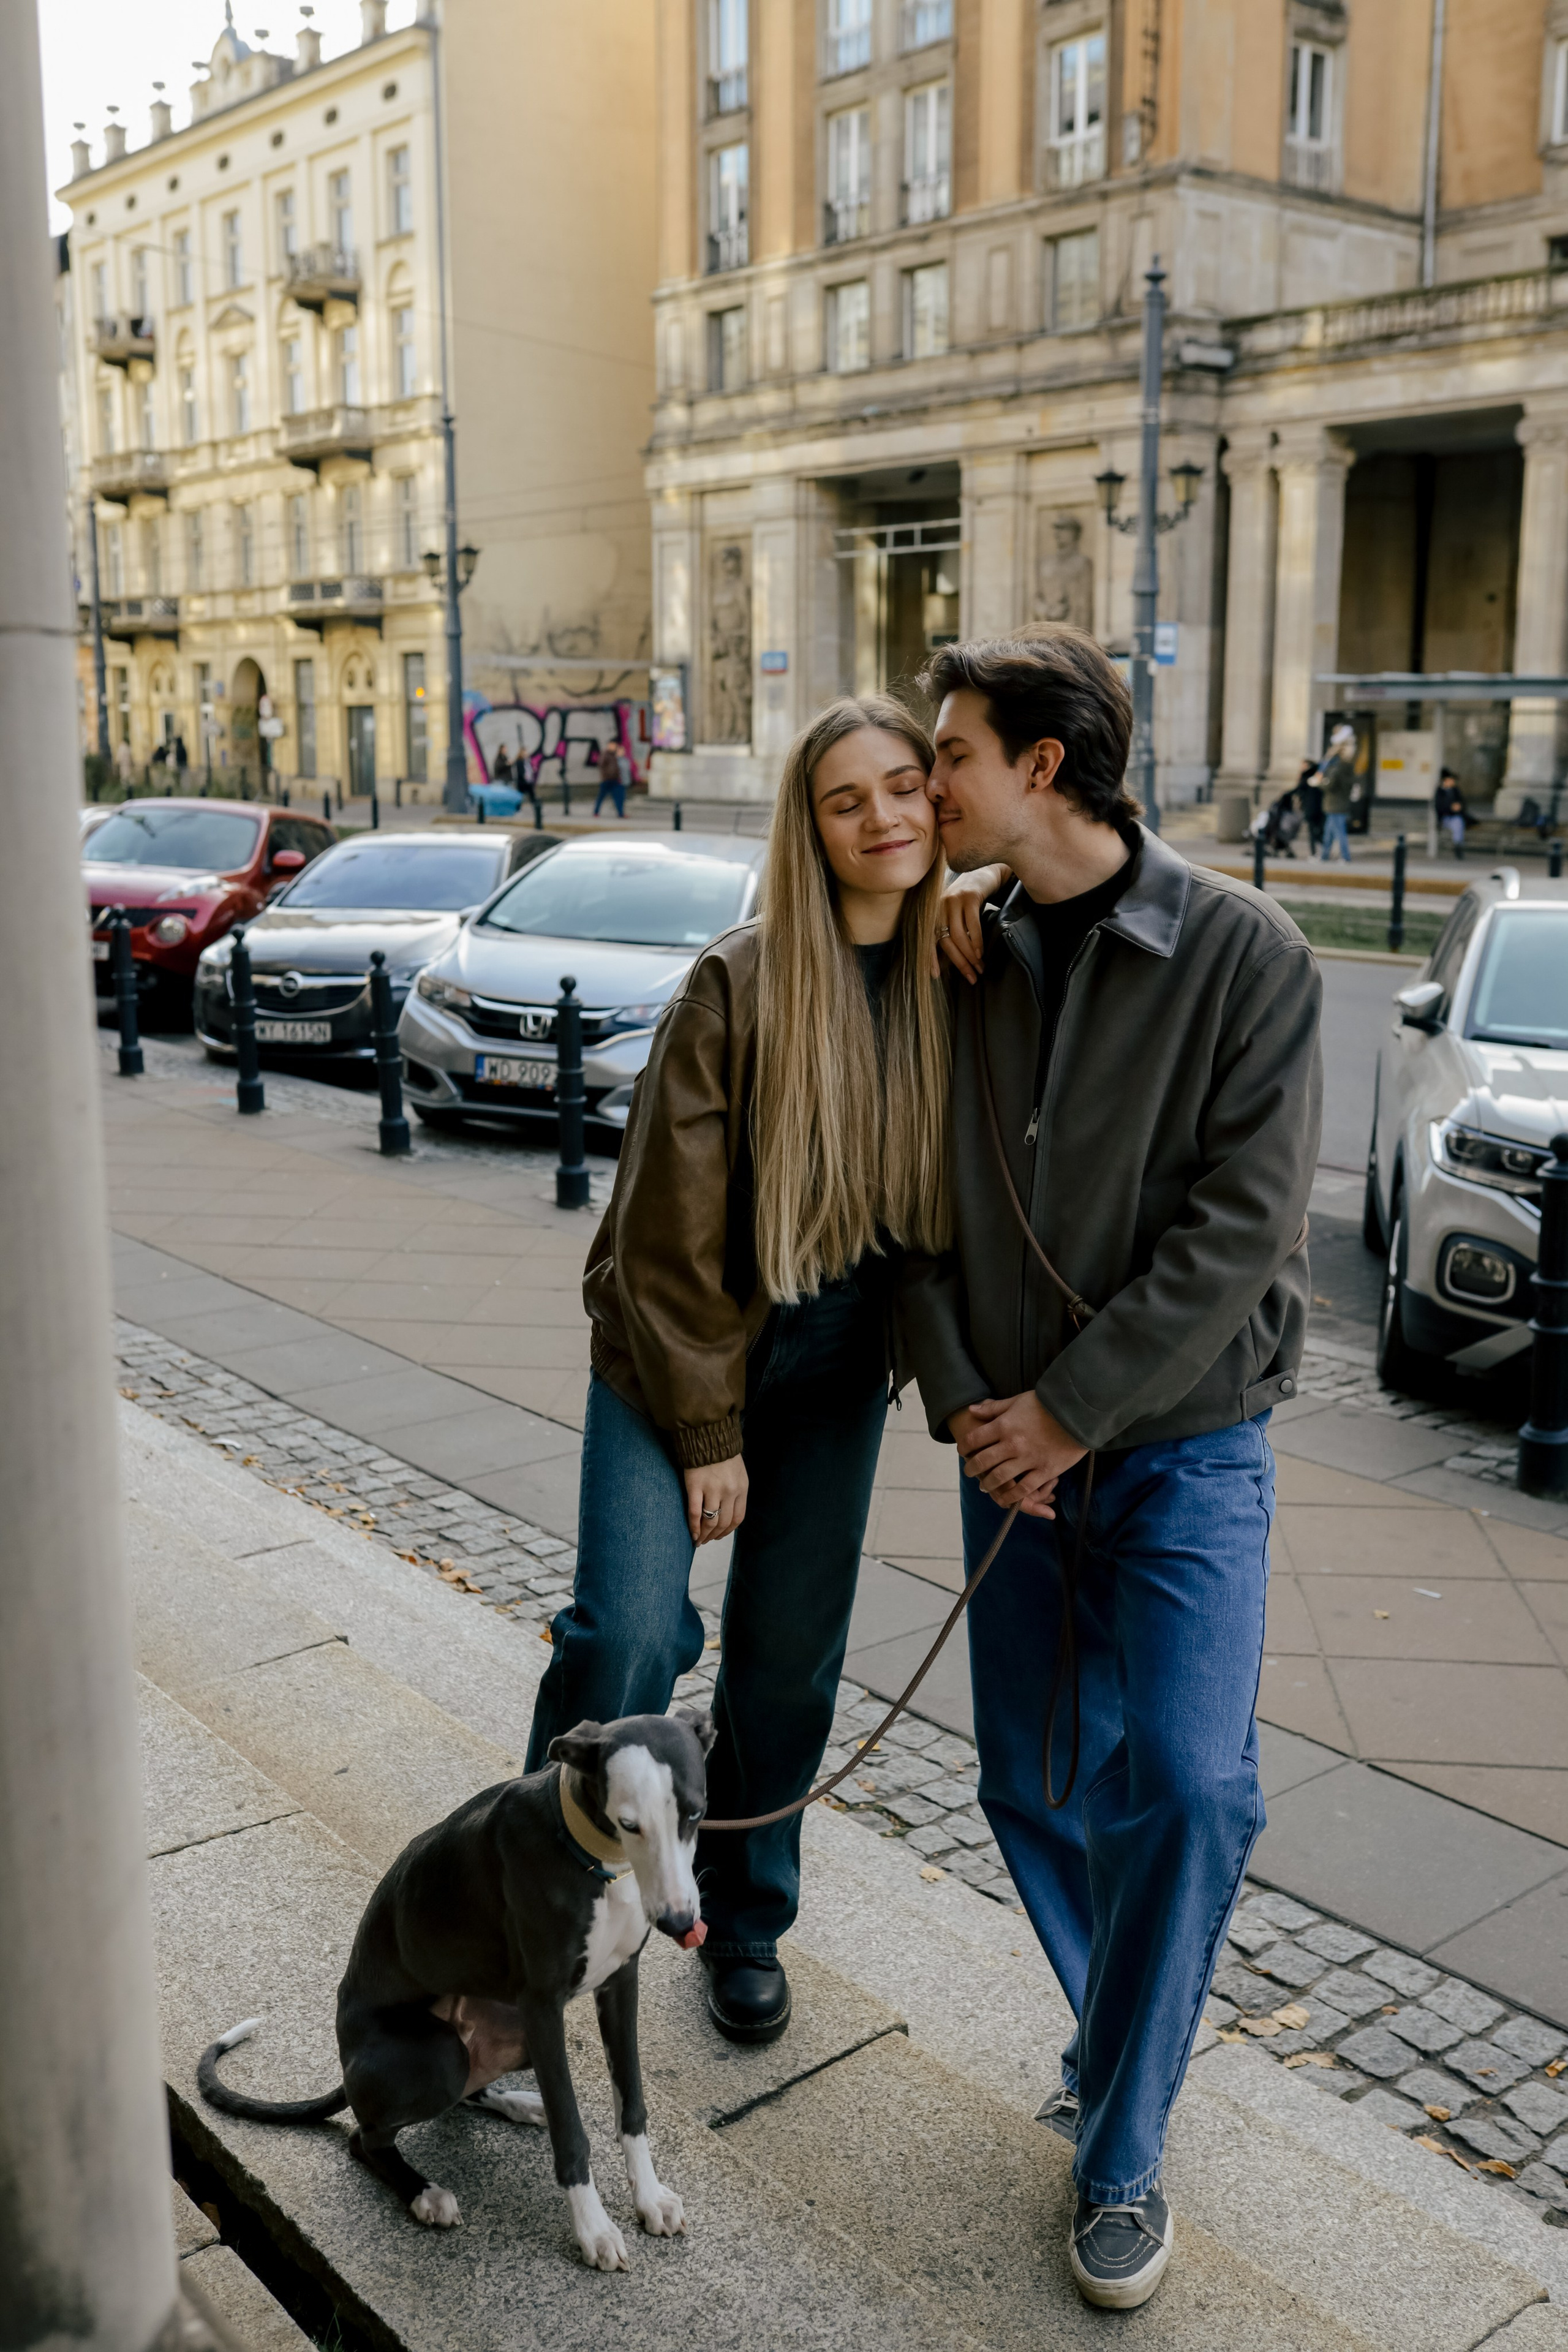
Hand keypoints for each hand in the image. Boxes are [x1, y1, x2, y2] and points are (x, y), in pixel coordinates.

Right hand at [683, 1456, 746, 1545]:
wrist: (708, 1436)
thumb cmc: (723, 1455)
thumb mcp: (738, 1473)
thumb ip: (736, 1492)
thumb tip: (727, 1513)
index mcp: (742, 1488)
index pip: (737, 1518)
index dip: (727, 1531)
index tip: (719, 1536)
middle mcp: (729, 1491)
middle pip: (723, 1522)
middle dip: (714, 1535)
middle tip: (706, 1541)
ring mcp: (712, 1489)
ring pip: (709, 1521)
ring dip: (704, 1534)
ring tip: (698, 1540)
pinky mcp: (695, 1486)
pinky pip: (694, 1512)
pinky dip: (693, 1526)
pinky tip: (692, 1533)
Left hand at [935, 865, 1009, 982]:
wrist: (985, 873)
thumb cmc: (970, 899)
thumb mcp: (955, 913)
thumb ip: (949, 932)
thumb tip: (946, 962)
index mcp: (933, 912)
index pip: (928, 939)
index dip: (929, 958)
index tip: (935, 976)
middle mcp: (939, 906)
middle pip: (946, 941)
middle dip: (959, 963)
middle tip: (972, 978)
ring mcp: (953, 900)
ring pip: (959, 935)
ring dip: (970, 955)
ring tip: (980, 968)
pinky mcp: (969, 897)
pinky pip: (972, 924)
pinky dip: (977, 941)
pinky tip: (981, 953)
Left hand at [951, 1394, 1084, 1518]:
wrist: (1078, 1412)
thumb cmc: (1047, 1403)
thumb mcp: (1017, 1400)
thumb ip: (993, 1408)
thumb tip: (972, 1410)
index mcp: (1004, 1425)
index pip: (975, 1440)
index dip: (965, 1447)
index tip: (963, 1451)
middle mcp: (1012, 1444)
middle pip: (983, 1461)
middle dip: (972, 1468)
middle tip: (969, 1471)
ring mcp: (1028, 1459)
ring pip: (1000, 1478)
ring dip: (988, 1484)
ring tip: (984, 1487)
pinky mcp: (1045, 1470)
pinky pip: (1024, 1488)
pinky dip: (1012, 1496)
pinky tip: (1005, 1498)